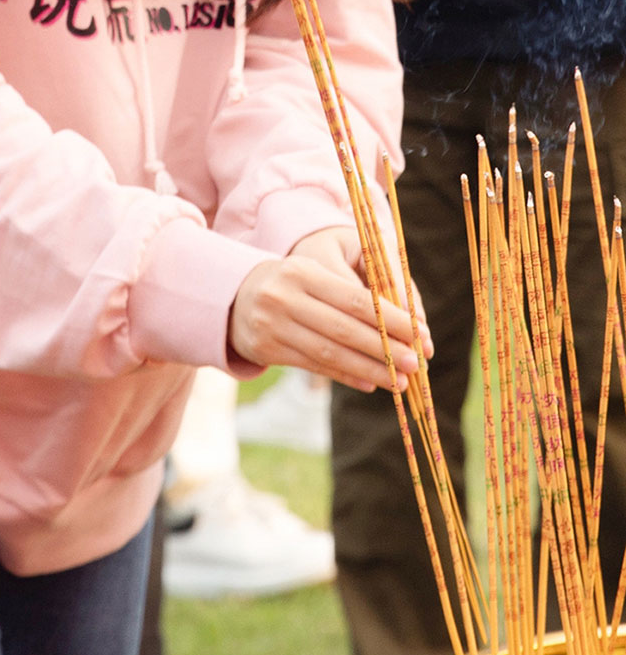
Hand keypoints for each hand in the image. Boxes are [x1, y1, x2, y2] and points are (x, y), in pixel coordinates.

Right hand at [228, 224, 428, 392]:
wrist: (234, 295)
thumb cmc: (291, 282)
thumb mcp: (314, 274)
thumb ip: (353, 293)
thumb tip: (402, 325)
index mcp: (303, 272)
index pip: (355, 299)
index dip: (390, 319)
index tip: (420, 334)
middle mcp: (285, 298)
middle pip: (344, 329)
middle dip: (384, 348)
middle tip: (415, 363)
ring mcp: (273, 326)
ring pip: (330, 352)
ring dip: (369, 368)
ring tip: (398, 381)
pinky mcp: (267, 349)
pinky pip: (314, 365)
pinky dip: (345, 374)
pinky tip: (369, 382)